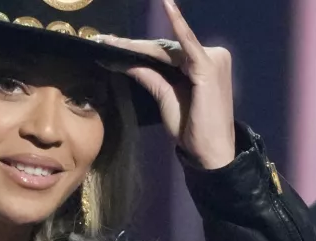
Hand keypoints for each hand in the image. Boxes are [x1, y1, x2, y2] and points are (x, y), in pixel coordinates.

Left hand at [96, 0, 235, 168]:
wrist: (211, 151)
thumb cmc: (191, 129)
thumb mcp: (166, 99)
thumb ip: (151, 78)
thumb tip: (128, 63)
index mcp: (199, 65)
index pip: (164, 53)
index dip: (137, 50)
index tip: (111, 44)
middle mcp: (209, 56)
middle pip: (164, 49)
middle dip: (133, 47)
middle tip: (104, 39)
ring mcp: (211, 58)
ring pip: (167, 49)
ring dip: (138, 46)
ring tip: (110, 40)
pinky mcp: (208, 66)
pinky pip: (187, 44)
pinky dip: (177, 25)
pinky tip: (167, 6)